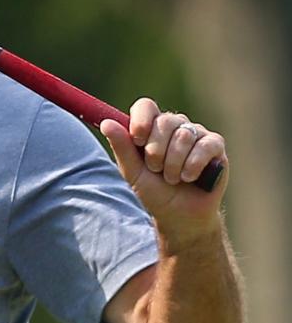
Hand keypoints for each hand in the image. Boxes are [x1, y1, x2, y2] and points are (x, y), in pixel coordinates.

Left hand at [100, 98, 227, 245]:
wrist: (179, 216)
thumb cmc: (154, 192)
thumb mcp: (133, 171)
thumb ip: (122, 147)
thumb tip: (106, 123)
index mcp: (152, 128)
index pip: (146, 106)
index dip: (141, 120)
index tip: (138, 140)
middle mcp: (175, 126)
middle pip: (164, 122)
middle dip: (156, 152)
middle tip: (156, 170)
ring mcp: (196, 134)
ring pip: (184, 136)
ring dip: (173, 164)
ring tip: (172, 179)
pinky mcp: (215, 145)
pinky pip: (204, 146)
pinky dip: (192, 166)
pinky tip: (189, 178)